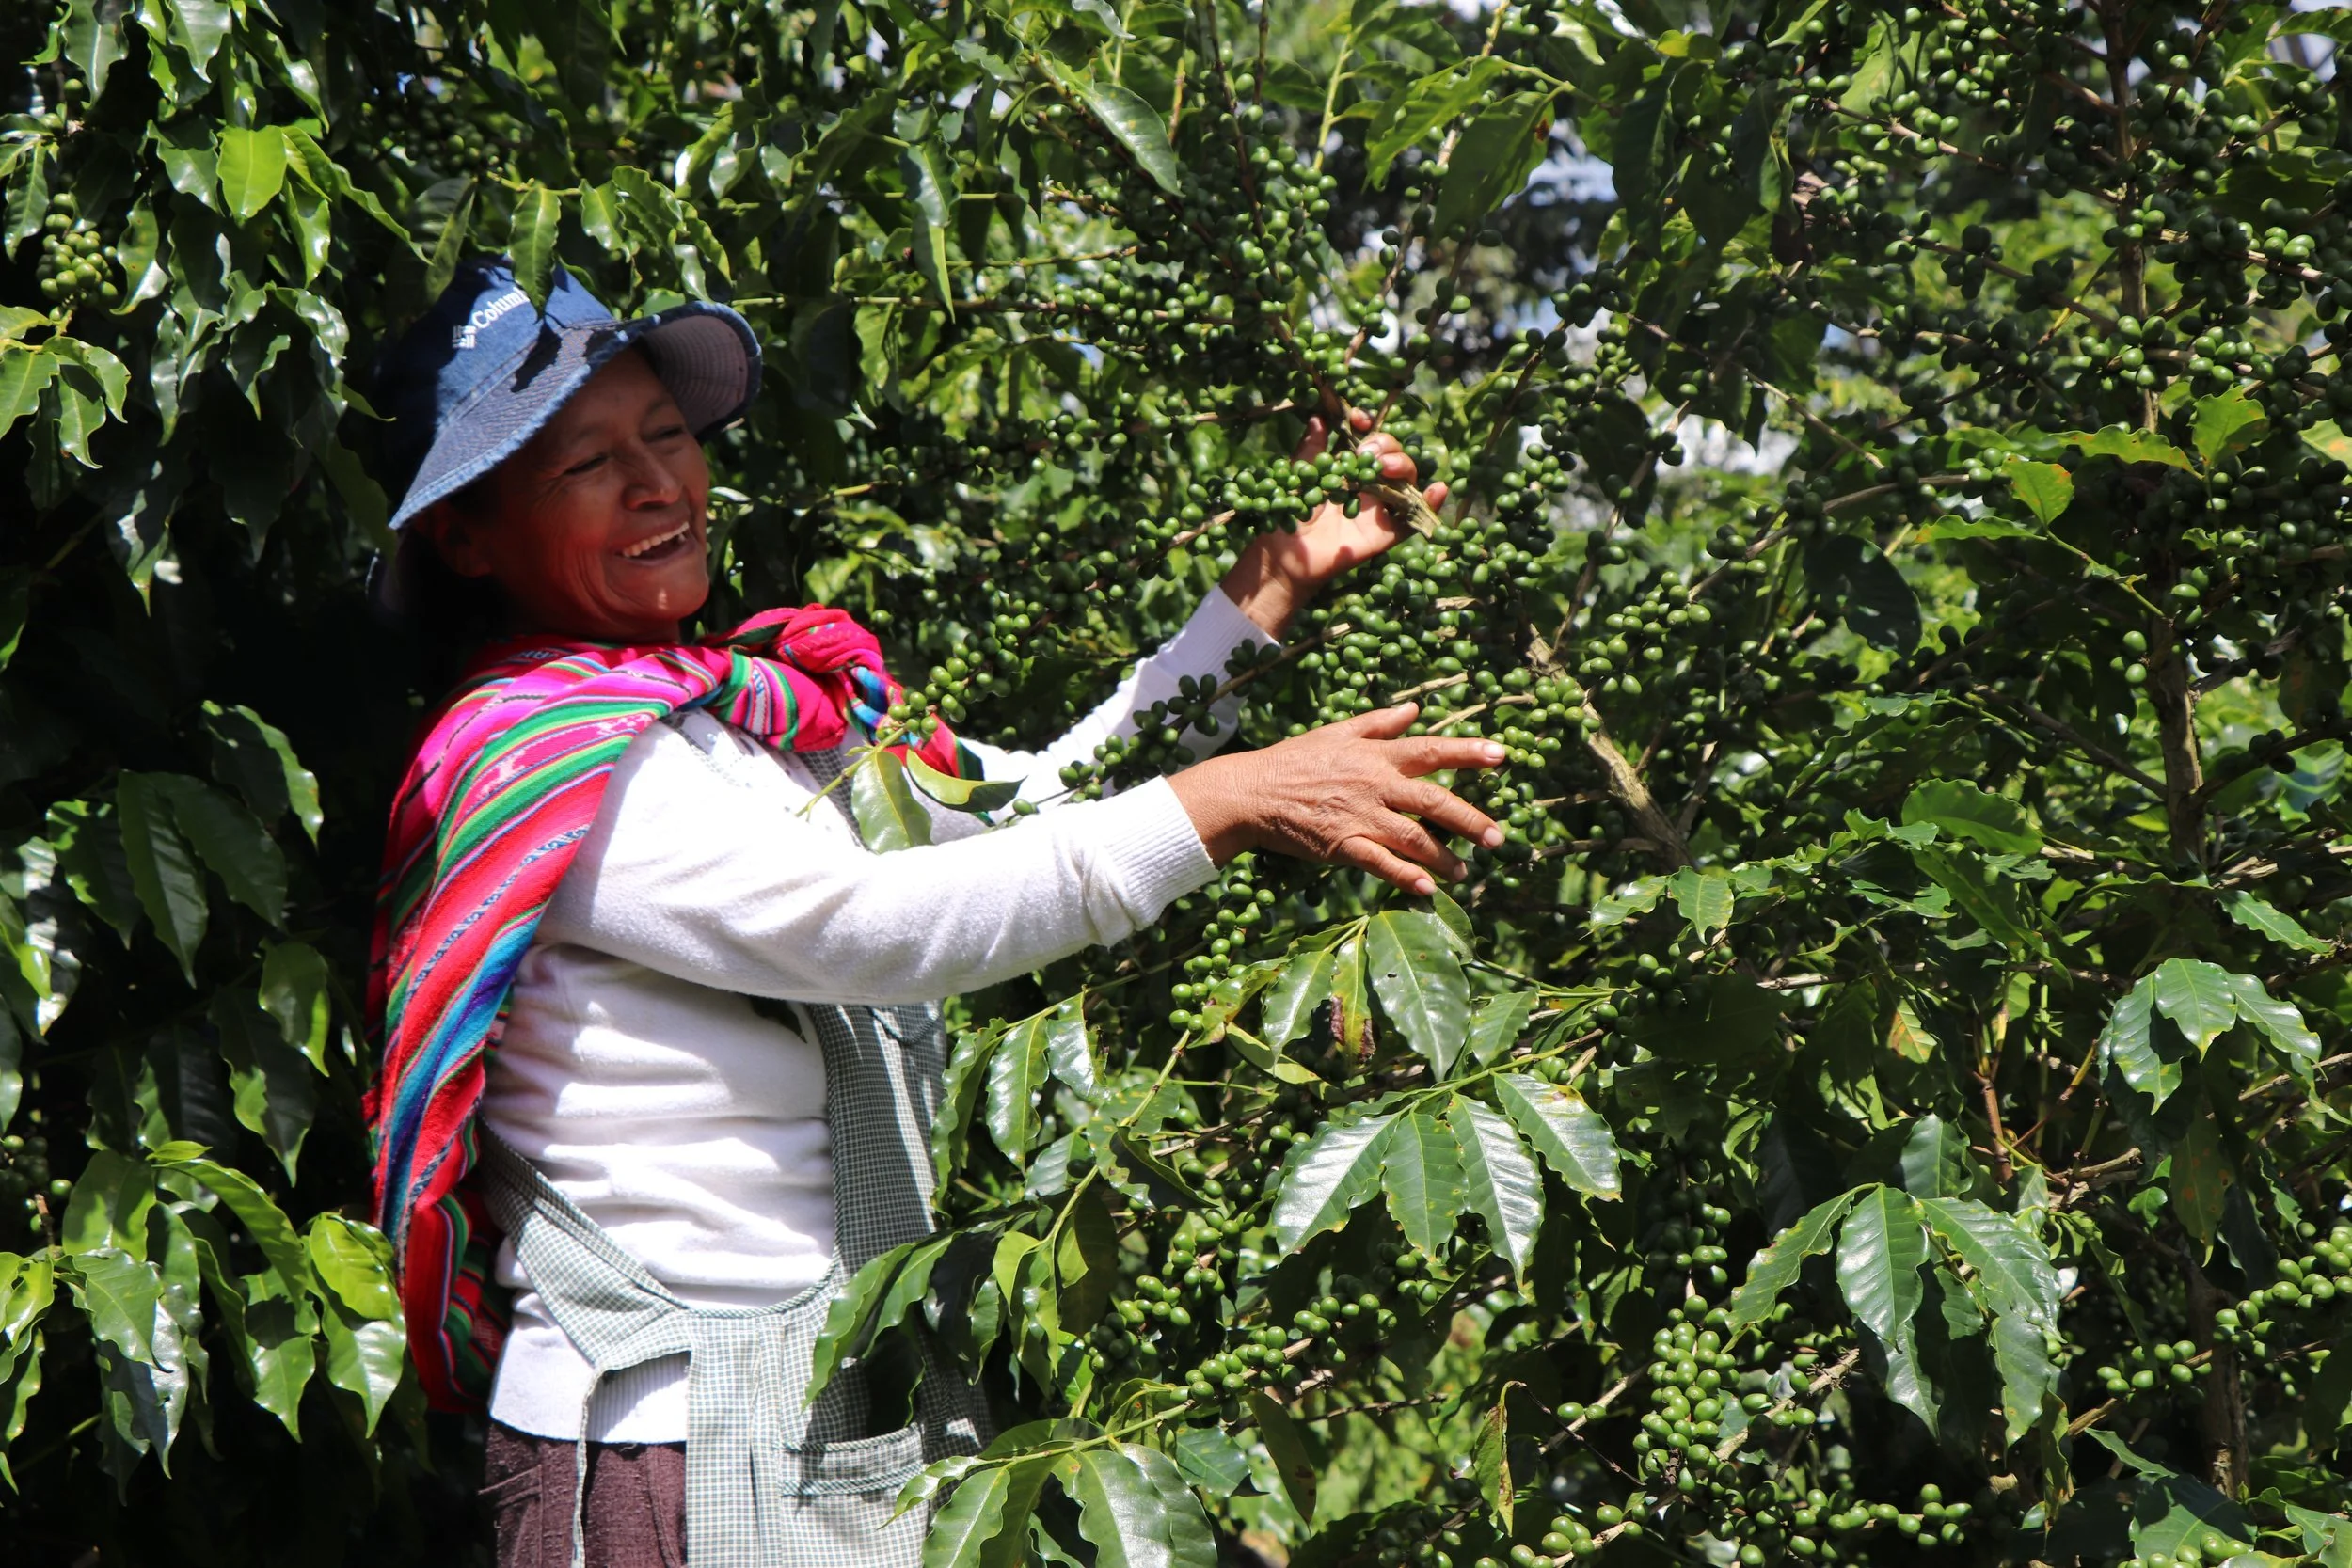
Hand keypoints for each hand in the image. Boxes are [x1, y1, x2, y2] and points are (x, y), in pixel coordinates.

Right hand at [1168, 703, 1504, 894]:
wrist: (1251, 793)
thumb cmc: (1295, 760)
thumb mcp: (1337, 733)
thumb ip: (1380, 724)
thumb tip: (1415, 709)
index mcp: (1376, 755)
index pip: (1431, 750)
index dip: (1467, 752)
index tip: (1502, 755)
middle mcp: (1374, 785)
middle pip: (1433, 802)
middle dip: (1470, 821)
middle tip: (1497, 838)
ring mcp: (1359, 817)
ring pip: (1413, 838)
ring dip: (1443, 857)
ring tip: (1464, 872)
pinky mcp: (1342, 845)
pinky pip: (1380, 864)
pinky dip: (1406, 876)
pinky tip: (1427, 888)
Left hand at [1220, 409, 1448, 639]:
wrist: (1286, 556)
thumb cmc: (1288, 515)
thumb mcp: (1299, 476)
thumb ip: (1311, 449)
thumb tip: (1318, 418)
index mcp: (1348, 468)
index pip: (1369, 438)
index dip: (1368, 425)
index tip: (1356, 420)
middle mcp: (1369, 485)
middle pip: (1393, 456)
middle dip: (1385, 445)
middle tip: (1367, 452)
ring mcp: (1379, 509)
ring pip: (1407, 481)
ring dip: (1404, 466)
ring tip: (1386, 467)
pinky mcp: (1385, 533)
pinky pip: (1412, 520)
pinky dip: (1430, 504)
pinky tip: (1438, 489)